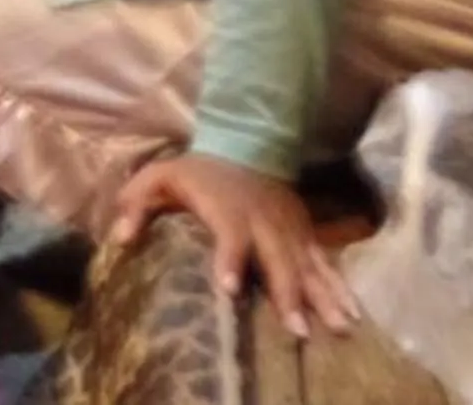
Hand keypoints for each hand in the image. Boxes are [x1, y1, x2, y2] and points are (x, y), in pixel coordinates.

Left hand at [110, 152, 357, 339]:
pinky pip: (325, 263)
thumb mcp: (160, 176)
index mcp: (226, 211)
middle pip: (277, 259)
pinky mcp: (305, 234)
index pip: (229, 236)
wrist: (248, 142)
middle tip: (296, 330)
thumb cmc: (198, 170)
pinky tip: (354, 312)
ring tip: (338, 328)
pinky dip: (340, 287)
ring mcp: (289, 230)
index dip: (229, 260)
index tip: (228, 289)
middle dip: (287, 294)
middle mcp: (263, 223)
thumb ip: (136, 203)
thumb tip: (119, 238)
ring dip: (322, 297)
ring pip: (308, 266)